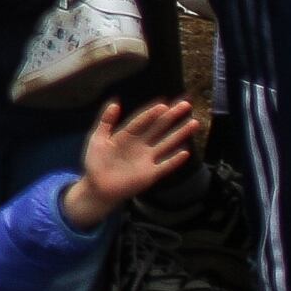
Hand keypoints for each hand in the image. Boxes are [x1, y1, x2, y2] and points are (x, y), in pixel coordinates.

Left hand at [62, 98, 200, 225]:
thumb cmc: (96, 162)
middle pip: (159, 128)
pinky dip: (175, 160)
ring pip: (167, 143)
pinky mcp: (150, 174)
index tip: (163, 104)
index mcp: (127, 136)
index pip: (142, 121)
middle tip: (186, 104)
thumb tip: (114, 103)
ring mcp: (147, 159)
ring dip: (180, 134)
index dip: (152, 113)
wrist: (98, 187)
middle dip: (172, 117)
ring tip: (194, 123)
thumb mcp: (97, 139)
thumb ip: (105, 122)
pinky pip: (165, 166)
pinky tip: (185, 152)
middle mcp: (141, 145)